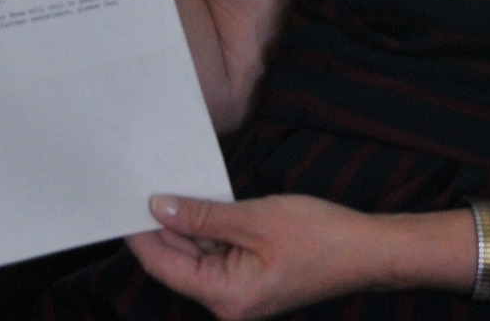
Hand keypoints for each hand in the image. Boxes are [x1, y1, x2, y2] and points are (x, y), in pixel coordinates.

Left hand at [127, 194, 392, 320]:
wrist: (368, 249)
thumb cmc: (319, 236)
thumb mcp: (255, 218)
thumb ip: (204, 216)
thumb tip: (159, 208)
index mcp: (226, 297)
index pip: (165, 266)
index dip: (141, 235)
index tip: (121, 204)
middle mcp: (228, 303)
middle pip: (179, 263)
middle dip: (164, 226)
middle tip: (144, 186)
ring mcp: (241, 294)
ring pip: (199, 257)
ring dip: (188, 226)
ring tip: (173, 188)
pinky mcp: (252, 280)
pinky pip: (219, 255)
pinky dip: (210, 231)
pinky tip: (203, 204)